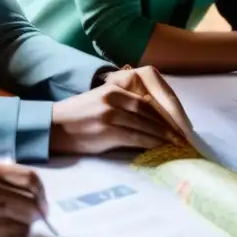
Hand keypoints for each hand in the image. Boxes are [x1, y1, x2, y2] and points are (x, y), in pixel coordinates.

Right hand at [0, 163, 46, 236]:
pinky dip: (15, 236)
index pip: (30, 177)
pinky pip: (13, 235)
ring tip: (13, 225)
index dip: (41, 191)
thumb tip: (29, 188)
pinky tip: (2, 234)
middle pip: (33, 200)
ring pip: (26, 220)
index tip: (42, 200)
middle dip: (38, 211)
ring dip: (26, 224)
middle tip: (35, 217)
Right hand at [51, 77, 184, 154]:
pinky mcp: (107, 130)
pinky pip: (136, 137)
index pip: (148, 99)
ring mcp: (110, 113)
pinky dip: (151, 144)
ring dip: (163, 136)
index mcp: (115, 86)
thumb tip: (154, 120)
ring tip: (176, 145)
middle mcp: (114, 97)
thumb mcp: (103, 101)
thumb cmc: (80, 117)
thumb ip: (126, 105)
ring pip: (145, 125)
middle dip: (169, 125)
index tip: (179, 123)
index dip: (167, 112)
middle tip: (184, 137)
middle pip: (150, 111)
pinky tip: (159, 149)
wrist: (53, 127)